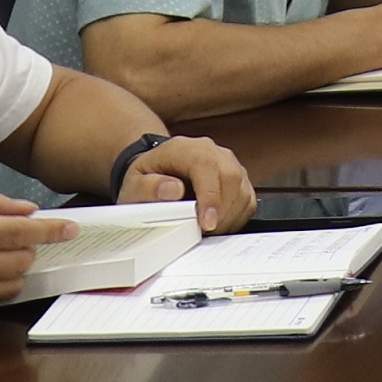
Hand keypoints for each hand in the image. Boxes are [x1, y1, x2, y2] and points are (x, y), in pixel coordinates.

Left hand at [115, 134, 258, 230]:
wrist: (157, 172)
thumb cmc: (148, 178)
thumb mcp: (134, 184)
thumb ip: (148, 187)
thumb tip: (172, 190)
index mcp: (185, 149)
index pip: (206, 166)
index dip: (210, 196)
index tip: (207, 222)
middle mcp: (212, 152)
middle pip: (231, 177)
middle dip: (222, 212)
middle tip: (205, 232)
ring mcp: (228, 164)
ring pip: (243, 190)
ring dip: (229, 217)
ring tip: (208, 230)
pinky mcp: (239, 179)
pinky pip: (247, 200)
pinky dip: (237, 217)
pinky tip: (219, 224)